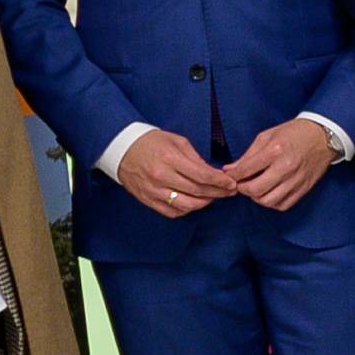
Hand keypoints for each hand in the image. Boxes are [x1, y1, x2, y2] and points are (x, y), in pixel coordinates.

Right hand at [113, 129, 236, 217]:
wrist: (122, 149)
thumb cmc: (152, 142)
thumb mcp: (177, 142)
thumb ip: (196, 159)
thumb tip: (214, 174)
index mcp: (170, 159)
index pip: (202, 175)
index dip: (220, 182)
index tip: (232, 184)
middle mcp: (162, 176)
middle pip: (197, 191)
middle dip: (218, 193)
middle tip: (229, 192)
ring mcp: (154, 191)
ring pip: (187, 205)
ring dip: (204, 203)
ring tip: (213, 197)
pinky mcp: (148, 200)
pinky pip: (172, 212)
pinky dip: (187, 209)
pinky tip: (194, 203)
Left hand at [222, 117, 335, 211]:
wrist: (323, 136)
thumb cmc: (294, 133)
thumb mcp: (267, 136)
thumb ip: (248, 155)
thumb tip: (230, 169)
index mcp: (274, 151)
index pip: (246, 170)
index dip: (233, 175)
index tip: (230, 176)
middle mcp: (285, 167)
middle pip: (255, 190)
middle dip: (243, 189)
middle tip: (241, 184)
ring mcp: (296, 180)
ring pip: (268, 201)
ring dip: (257, 197)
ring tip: (256, 189)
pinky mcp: (304, 188)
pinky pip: (283, 205)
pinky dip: (273, 202)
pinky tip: (270, 193)